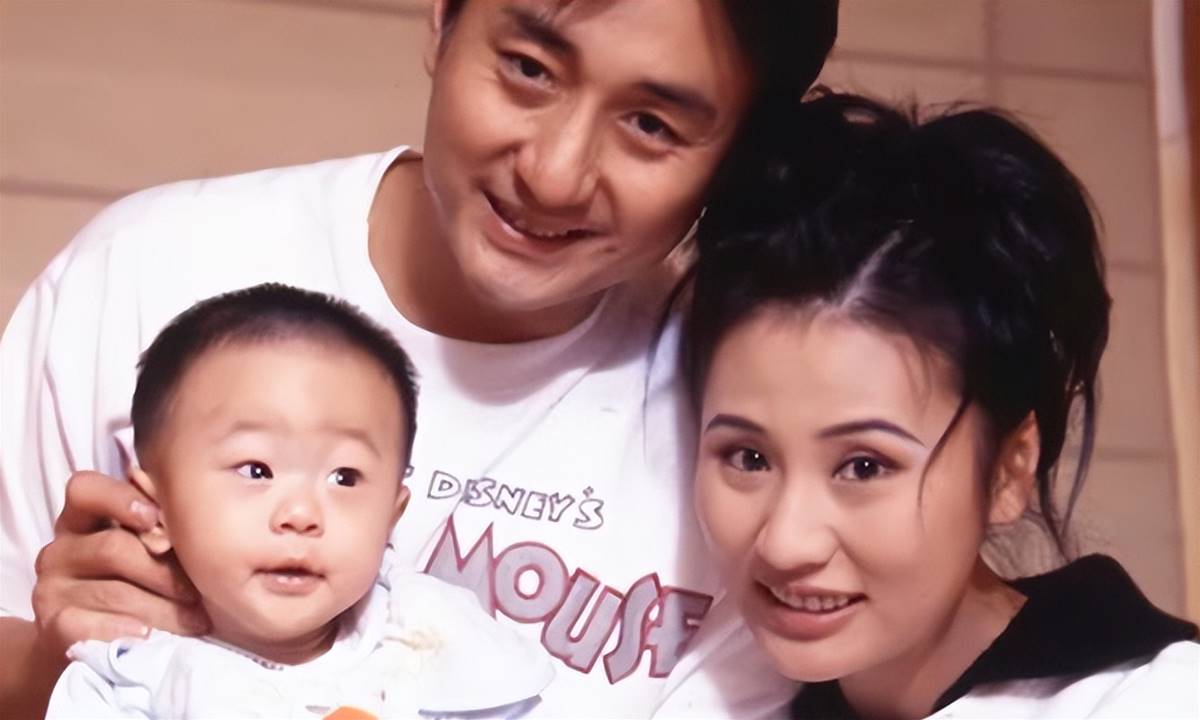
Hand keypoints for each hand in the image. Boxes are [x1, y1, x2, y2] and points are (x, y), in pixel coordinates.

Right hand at [31, 471, 208, 655]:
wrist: (86, 645)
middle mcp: (60, 549)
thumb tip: (194, 530)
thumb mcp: (143, 552)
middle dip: (166, 573)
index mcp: (81, 519)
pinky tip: (149, 636)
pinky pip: (87, 625)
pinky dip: (124, 631)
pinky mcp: (50, 626)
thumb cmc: (131, 586)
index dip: (121, 498)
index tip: (157, 518)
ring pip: (113, 592)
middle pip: (114, 547)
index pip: (85, 489)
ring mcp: (50, 588)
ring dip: (163, 609)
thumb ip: (158, 532)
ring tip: (194, 621)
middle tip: (198, 593)